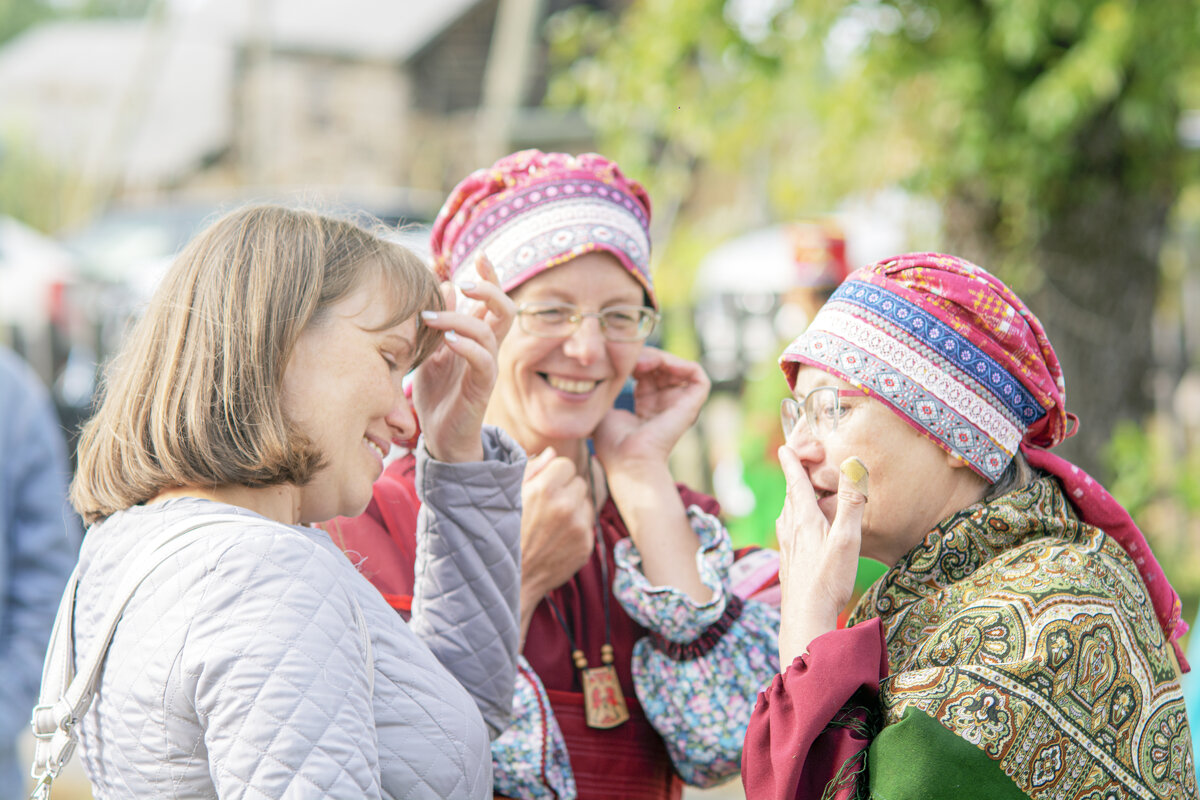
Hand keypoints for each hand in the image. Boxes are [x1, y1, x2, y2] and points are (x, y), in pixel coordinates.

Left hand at [412, 255, 514, 461]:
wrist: (440, 437)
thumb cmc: (437, 392)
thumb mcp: (433, 349)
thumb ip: (441, 320)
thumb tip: (445, 282)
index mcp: (478, 336)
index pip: (493, 300)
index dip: (491, 276)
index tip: (480, 254)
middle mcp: (488, 349)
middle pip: (506, 309)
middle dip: (490, 290)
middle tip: (465, 282)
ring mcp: (487, 368)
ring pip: (490, 332)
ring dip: (461, 319)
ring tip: (432, 317)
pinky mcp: (481, 389)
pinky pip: (483, 361)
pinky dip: (467, 347)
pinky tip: (448, 341)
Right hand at [517, 448, 594, 640]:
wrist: (511, 580)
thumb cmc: (503, 535)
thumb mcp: (508, 496)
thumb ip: (531, 470)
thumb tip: (551, 453)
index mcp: (545, 489)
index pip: (566, 465)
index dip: (554, 475)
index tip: (544, 487)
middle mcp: (566, 506)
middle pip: (579, 482)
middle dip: (566, 490)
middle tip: (547, 506)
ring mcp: (578, 527)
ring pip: (586, 503)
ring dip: (574, 509)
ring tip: (551, 523)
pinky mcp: (586, 545)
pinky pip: (588, 525)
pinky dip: (577, 529)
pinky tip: (557, 538)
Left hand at [592, 347, 709, 472]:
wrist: (628, 461)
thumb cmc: (613, 443)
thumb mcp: (605, 408)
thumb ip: (608, 387)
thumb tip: (602, 369)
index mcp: (647, 407)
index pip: (646, 373)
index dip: (635, 361)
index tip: (618, 362)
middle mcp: (665, 405)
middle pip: (662, 367)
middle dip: (646, 356)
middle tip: (631, 359)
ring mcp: (680, 405)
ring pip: (677, 367)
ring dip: (661, 357)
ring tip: (642, 362)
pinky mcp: (692, 405)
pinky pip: (696, 375)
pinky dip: (681, 363)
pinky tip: (659, 364)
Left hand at [775, 445, 865, 669]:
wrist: (805, 617)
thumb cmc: (827, 579)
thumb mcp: (846, 539)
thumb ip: (851, 503)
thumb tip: (853, 465)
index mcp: (804, 519)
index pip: (795, 482)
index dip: (791, 462)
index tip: (785, 446)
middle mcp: (790, 529)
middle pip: (791, 495)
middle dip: (793, 475)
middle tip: (797, 460)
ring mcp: (787, 546)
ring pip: (788, 512)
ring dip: (794, 497)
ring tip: (801, 490)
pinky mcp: (789, 561)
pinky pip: (790, 529)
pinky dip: (795, 517)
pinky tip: (799, 527)